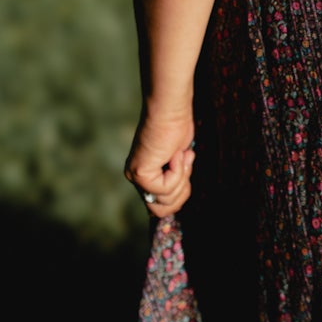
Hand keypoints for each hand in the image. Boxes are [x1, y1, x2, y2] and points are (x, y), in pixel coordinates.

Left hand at [125, 103, 194, 219]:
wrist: (171, 111)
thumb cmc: (177, 129)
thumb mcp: (179, 163)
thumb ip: (175, 181)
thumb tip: (177, 203)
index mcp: (145, 178)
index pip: (161, 208)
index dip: (180, 192)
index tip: (184, 164)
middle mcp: (137, 180)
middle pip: (164, 210)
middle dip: (182, 189)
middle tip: (183, 162)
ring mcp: (136, 178)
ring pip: (167, 201)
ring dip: (181, 178)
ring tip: (178, 156)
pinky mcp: (140, 174)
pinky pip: (166, 188)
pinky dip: (178, 171)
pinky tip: (174, 154)